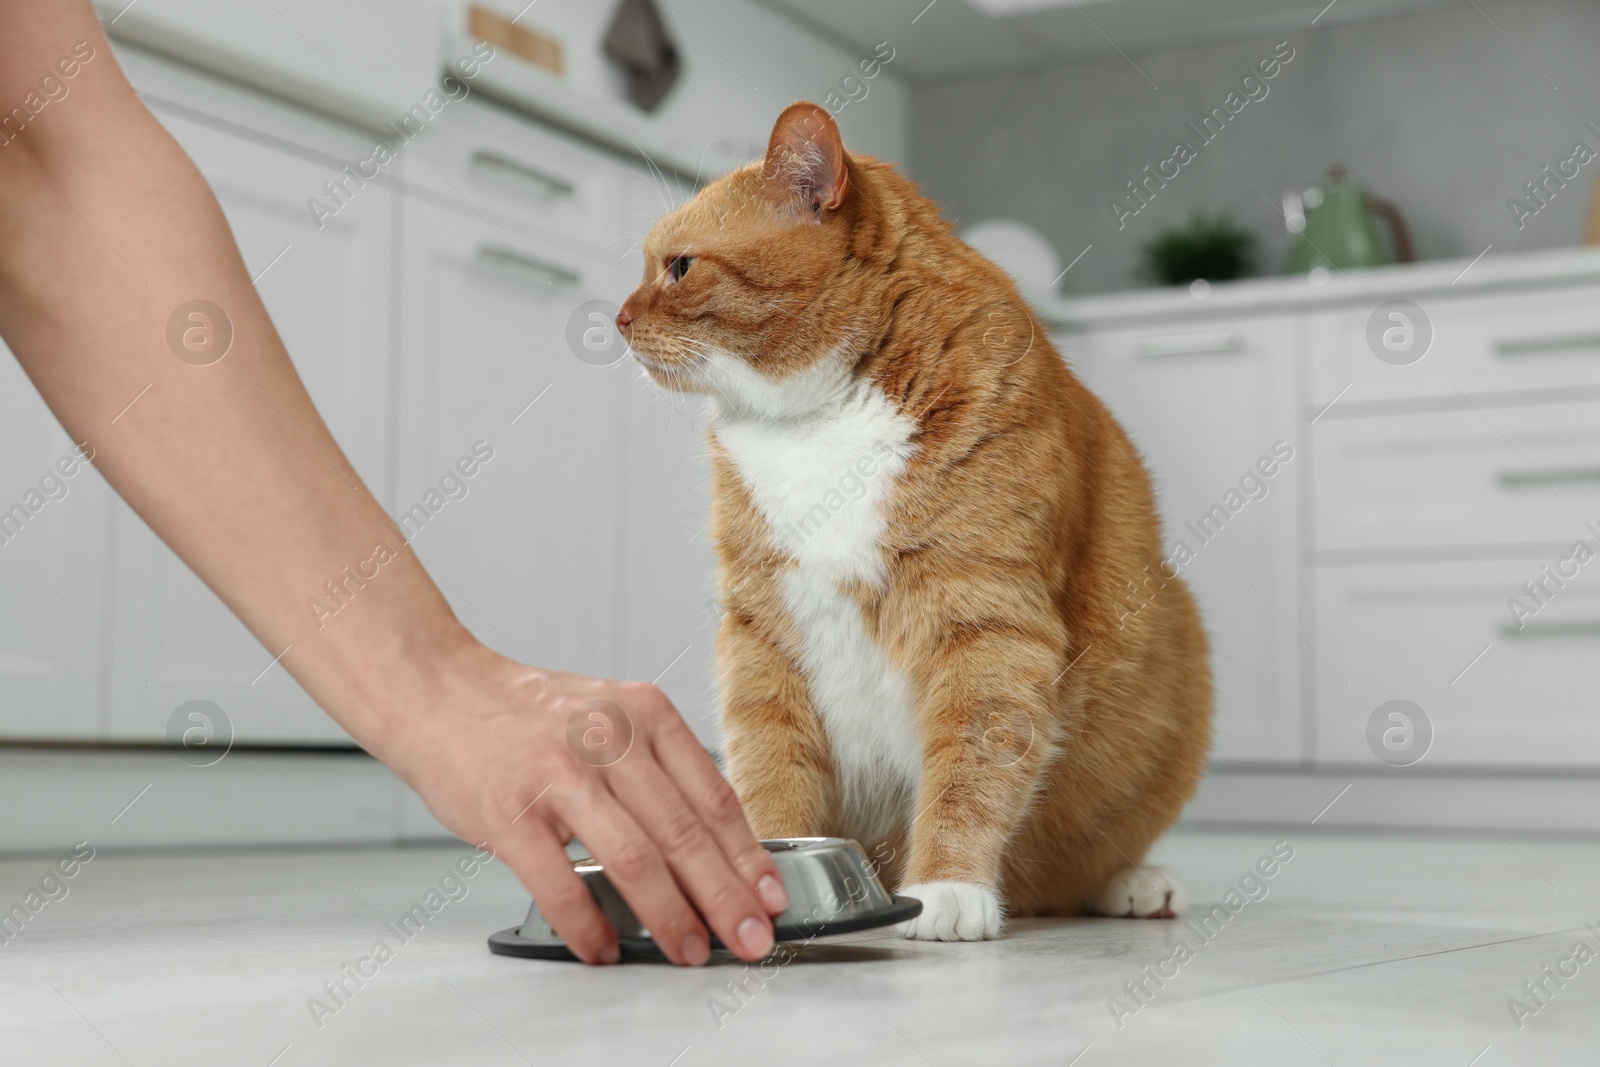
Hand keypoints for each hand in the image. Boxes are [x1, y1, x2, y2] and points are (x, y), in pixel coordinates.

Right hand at [377, 639, 788, 965]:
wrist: (440, 691)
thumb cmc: (529, 717)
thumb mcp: (610, 716)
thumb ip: (656, 770)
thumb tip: (713, 849)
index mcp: (644, 713)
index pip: (714, 796)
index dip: (748, 855)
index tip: (770, 897)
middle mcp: (609, 738)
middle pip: (685, 833)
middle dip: (725, 897)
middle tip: (749, 938)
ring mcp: (559, 775)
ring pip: (635, 860)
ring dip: (669, 917)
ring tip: (689, 951)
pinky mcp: (510, 812)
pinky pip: (561, 884)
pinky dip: (588, 927)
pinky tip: (603, 949)